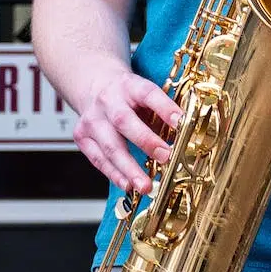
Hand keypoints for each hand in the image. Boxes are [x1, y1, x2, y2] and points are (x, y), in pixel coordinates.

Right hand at [74, 70, 180, 195]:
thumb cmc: (128, 94)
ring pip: (109, 146)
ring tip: (145, 186)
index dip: (165, 107)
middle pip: (124, 121)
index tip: (181, 121)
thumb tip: (188, 132)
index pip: (148, 93)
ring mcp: (92, 119)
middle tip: (165, 157)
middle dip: (146, 141)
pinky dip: (113, 174)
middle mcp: (108, 101)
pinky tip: (127, 185)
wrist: (95, 86)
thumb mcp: (145, 92)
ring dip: (128, 168)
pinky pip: (98, 158)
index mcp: (130, 85)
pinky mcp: (82, 136)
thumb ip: (162, 110)